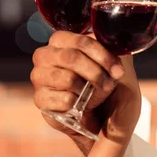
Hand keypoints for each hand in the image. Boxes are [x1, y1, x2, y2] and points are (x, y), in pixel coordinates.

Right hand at [30, 31, 141, 150]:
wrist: (97, 117)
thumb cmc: (101, 83)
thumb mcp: (110, 64)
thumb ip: (110, 49)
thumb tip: (114, 44)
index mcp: (60, 40)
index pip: (81, 41)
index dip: (102, 55)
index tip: (118, 70)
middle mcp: (45, 55)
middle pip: (71, 57)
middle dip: (95, 72)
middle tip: (109, 84)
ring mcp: (39, 77)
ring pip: (68, 79)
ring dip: (88, 90)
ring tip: (95, 96)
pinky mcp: (40, 99)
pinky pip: (64, 99)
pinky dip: (78, 104)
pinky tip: (80, 105)